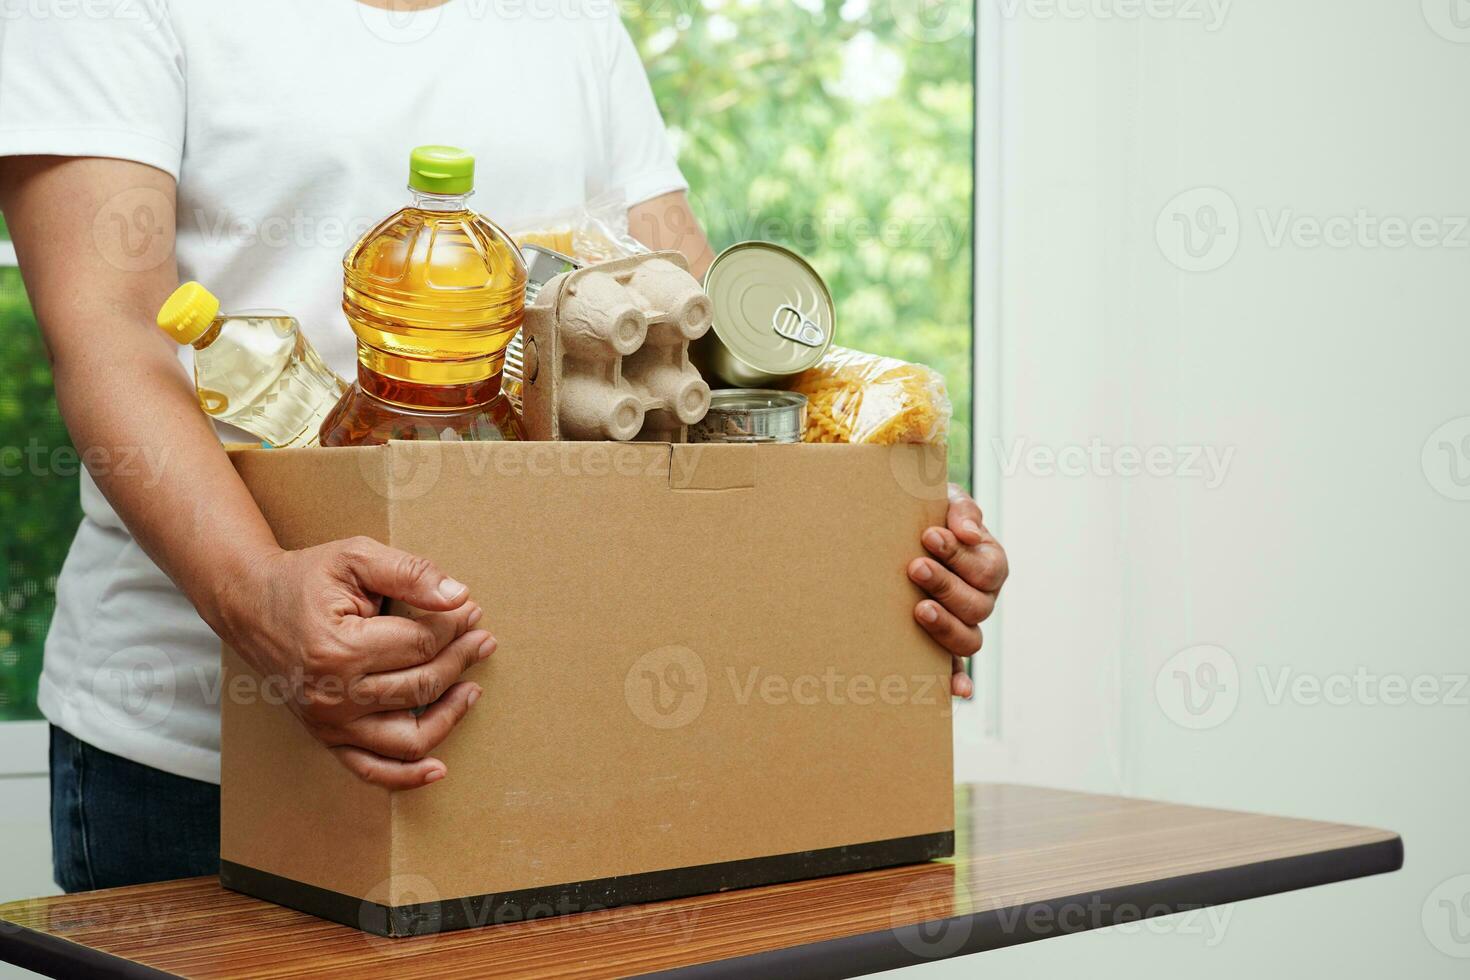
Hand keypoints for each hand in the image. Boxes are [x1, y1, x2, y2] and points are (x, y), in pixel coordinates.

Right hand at [212, 536, 494, 789]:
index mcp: (339, 648)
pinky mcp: (326, 736)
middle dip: (461, 659)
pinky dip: (407, 775)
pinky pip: (370, 769)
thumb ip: (409, 573)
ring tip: (472, 688)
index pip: (422, 644)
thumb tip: (459, 597)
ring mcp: (328, 722)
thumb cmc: (307, 578)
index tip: (472, 612)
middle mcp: (333, 694)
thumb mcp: (356, 557)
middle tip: (482, 638)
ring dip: (450, 714)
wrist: (251, 604)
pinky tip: (437, 768)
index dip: (455, 626)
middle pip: (422, 685)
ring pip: (408, 736)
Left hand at [907, 484, 1008, 698]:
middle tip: (915, 566)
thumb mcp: (946, 502)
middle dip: (946, 585)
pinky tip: (957, 690)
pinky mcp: (942, 645)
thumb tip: (969, 534)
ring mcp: (964, 624)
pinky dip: (958, 680)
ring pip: (970, 638)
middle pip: (978, 605)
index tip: (929, 536)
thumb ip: (961, 509)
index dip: (960, 555)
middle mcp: (982, 598)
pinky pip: (956, 669)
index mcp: (990, 563)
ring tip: (918, 608)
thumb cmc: (929, 517)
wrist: (898, 534)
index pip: (986, 567)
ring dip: (946, 625)